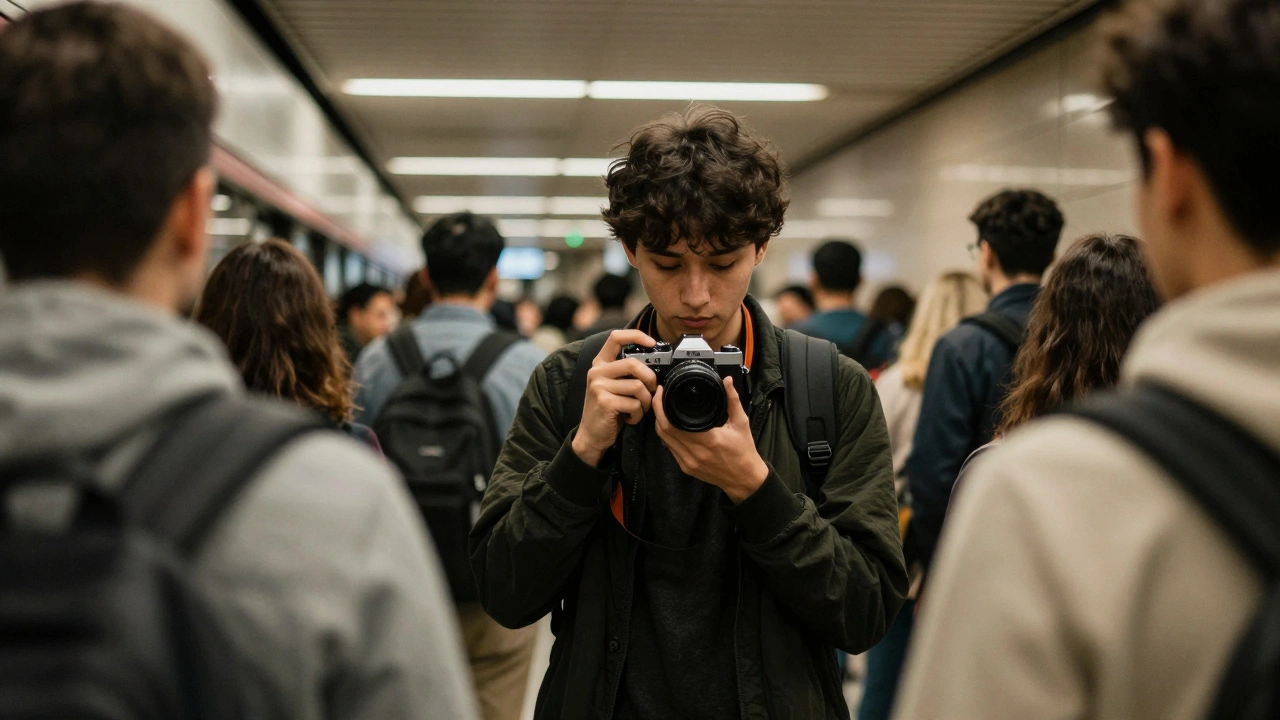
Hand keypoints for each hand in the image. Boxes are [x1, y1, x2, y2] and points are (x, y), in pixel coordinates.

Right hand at [571, 329, 659, 466]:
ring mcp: (599, 386)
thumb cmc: (608, 409)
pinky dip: (638, 415)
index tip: (652, 342)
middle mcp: (597, 371)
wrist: (592, 434)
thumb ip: (626, 372)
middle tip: (651, 390)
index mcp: (600, 363)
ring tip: (639, 409)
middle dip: (650, 378)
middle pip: (633, 364)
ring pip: (637, 386)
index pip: (616, 337)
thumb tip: (654, 364)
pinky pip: (634, 404)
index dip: (636, 335)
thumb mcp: (613, 385)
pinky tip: (630, 418)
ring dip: (645, 401)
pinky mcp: (605, 402)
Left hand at [654, 376, 768, 502]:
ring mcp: (688, 462)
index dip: (661, 405)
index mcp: (708, 440)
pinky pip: (670, 449)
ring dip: (660, 423)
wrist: (745, 479)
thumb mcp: (741, 423)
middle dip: (657, 411)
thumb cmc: (744, 451)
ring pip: (664, 440)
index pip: (672, 422)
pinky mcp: (686, 468)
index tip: (662, 391)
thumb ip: (732, 400)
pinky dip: (667, 436)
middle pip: (663, 430)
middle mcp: (695, 452)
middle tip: (659, 396)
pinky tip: (670, 426)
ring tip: (663, 408)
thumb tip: (727, 381)